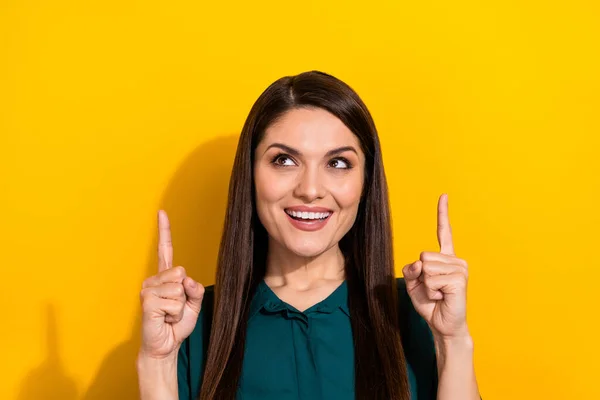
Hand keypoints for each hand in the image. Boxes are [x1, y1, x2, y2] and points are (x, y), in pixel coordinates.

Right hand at [139, 210, 204, 358]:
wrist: (165, 345)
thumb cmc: (177, 324)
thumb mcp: (194, 305)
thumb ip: (195, 289)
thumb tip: (185, 279)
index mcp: (165, 277)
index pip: (165, 250)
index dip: (164, 230)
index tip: (161, 212)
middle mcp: (154, 280)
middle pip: (181, 273)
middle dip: (185, 295)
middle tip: (174, 309)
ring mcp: (148, 290)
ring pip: (179, 290)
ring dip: (180, 307)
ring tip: (169, 315)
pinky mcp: (147, 302)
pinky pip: (174, 303)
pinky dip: (175, 314)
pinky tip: (164, 319)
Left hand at [402, 194, 469, 338]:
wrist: (442, 324)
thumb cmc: (429, 303)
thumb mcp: (413, 283)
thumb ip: (411, 269)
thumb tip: (420, 263)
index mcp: (445, 258)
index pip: (444, 231)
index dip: (443, 213)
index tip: (444, 195)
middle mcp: (455, 260)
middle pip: (423, 255)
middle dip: (421, 275)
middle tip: (432, 289)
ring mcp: (460, 269)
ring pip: (426, 268)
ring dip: (426, 285)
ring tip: (438, 294)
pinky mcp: (459, 280)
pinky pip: (431, 280)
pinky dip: (431, 292)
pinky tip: (442, 297)